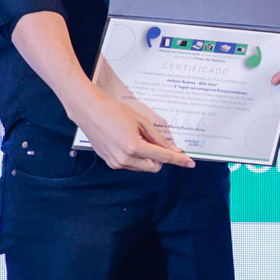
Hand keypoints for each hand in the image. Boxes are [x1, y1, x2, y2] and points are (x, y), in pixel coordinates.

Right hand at [67, 86, 194, 171]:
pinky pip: (130, 165)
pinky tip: (128, 143)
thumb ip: (158, 138)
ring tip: (139, 139)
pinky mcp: (110, 163)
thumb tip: (173, 150)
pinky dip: (136, 158)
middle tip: (158, 144)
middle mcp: (125, 159)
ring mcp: (116, 163)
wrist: (89, 111)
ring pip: (142, 168)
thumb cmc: (114, 111)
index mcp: (134, 147)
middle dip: (160, 159)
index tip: (190, 163)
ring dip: (147, 159)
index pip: (164, 157)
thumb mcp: (141, 121)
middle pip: (154, 167)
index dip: (179, 160)